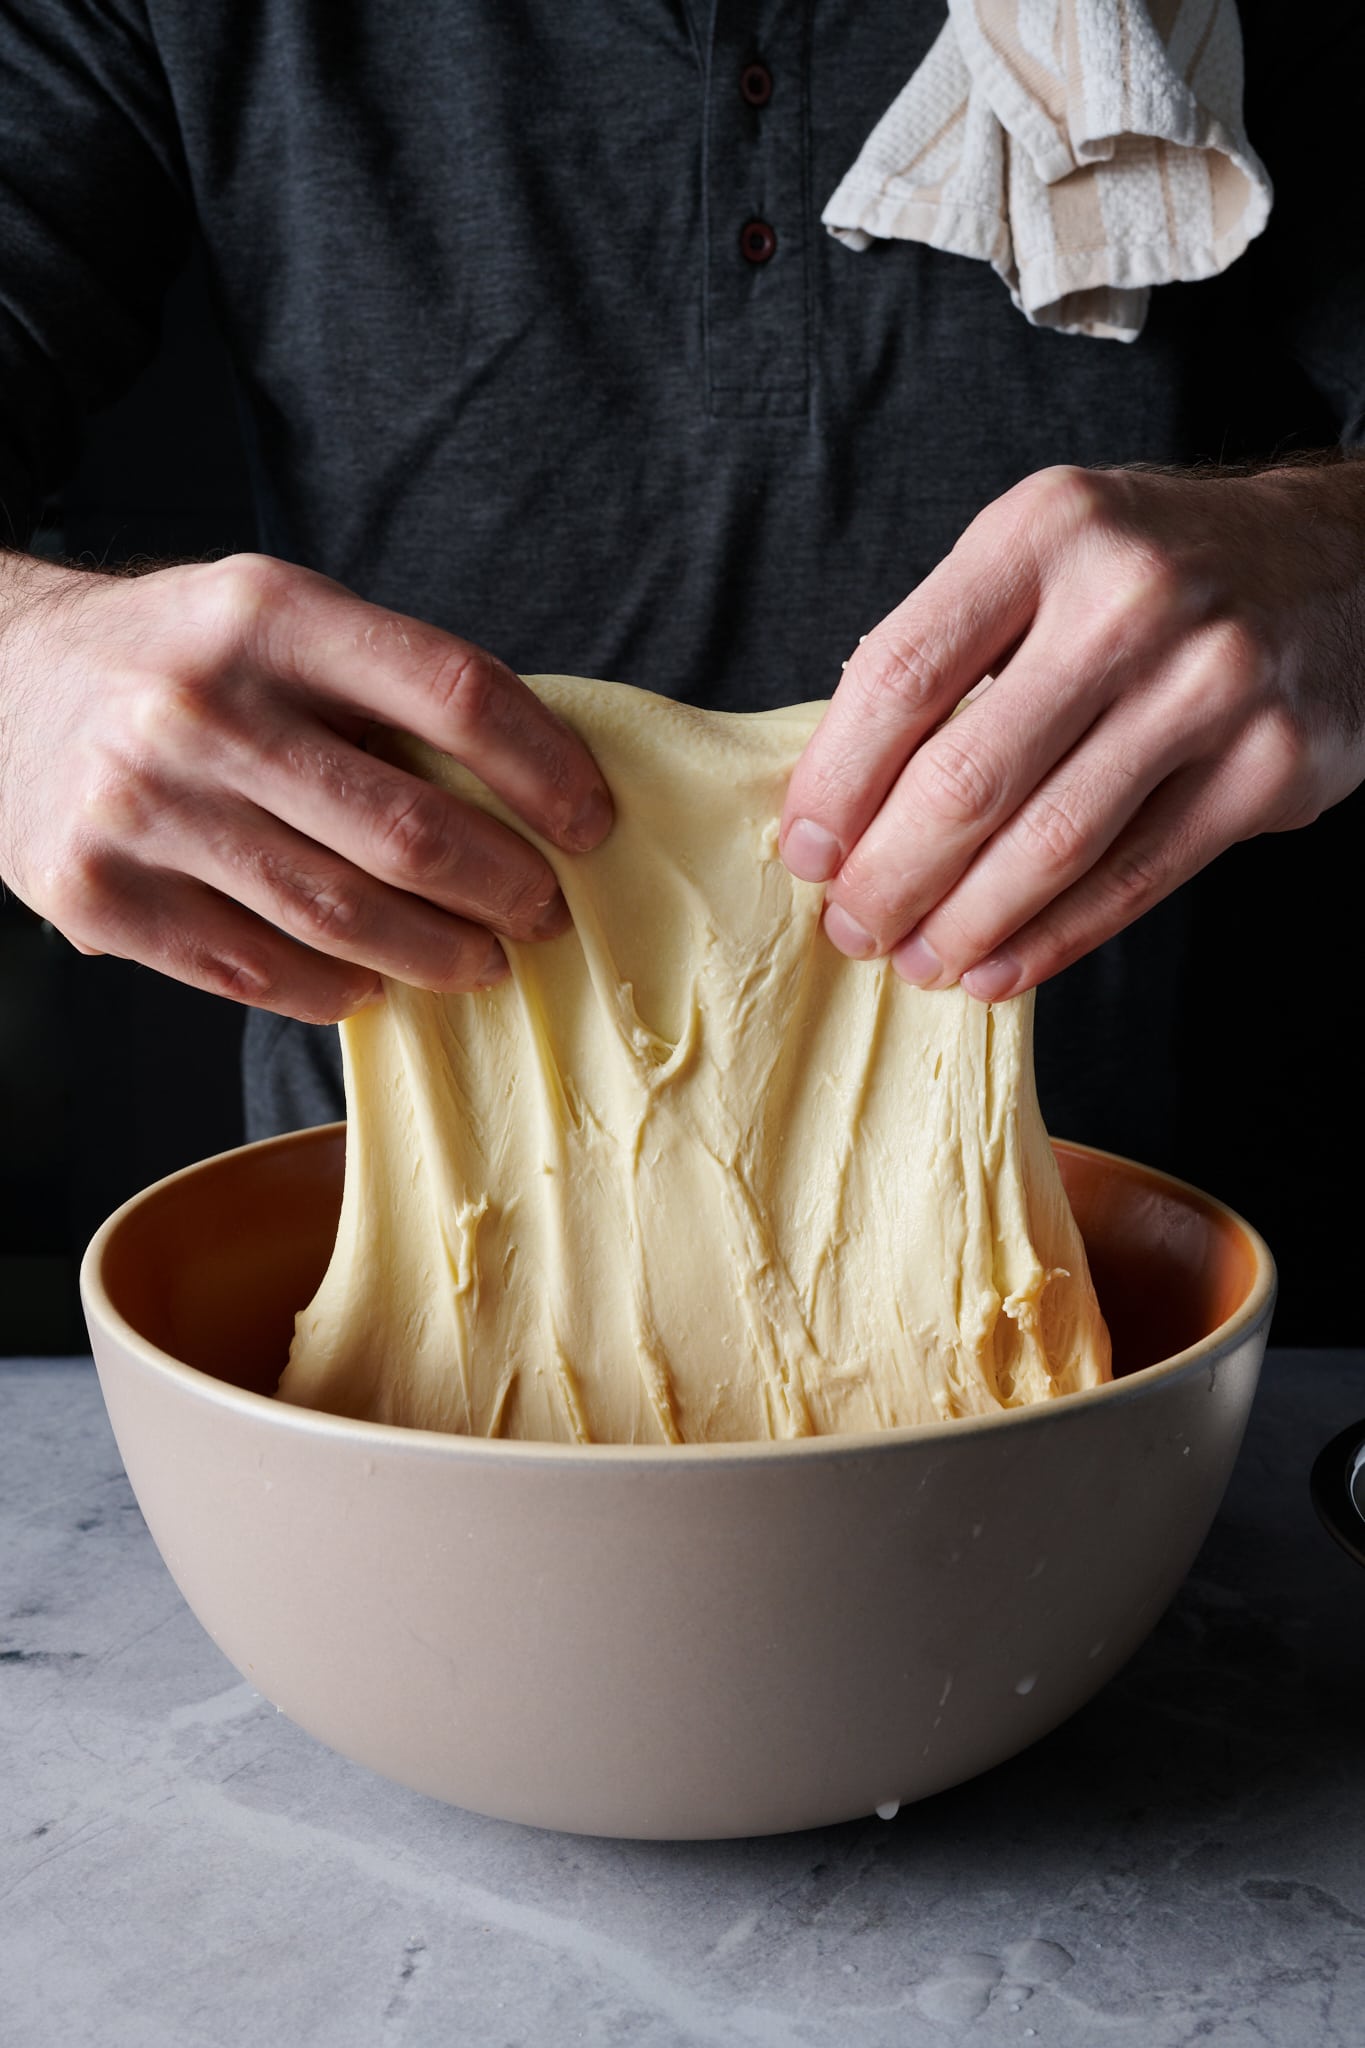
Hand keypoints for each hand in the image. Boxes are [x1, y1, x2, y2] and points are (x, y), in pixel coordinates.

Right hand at [0, 552, 612, 1020]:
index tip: (591, 823)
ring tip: (480, 959)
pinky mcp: (99, 894)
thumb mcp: (273, 617)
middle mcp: (202, 706)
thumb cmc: (174, 657)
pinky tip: (371, 983)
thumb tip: (530, 788)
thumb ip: (382, 685)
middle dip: (507, 888)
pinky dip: (333, 990)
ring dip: (437, 954)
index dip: (547, 771)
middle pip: (408, 832)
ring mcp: (143, 807)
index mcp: (270, 613)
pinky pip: (253, 973)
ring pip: (339, 918)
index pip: (456, 695)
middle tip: (544, 912)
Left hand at [780, 460, 1364, 998]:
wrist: (1343, 562)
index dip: (836, 783)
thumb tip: (840, 800)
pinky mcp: (1267, 767)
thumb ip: (952, 651)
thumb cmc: (1153, 573)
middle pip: (967, 778)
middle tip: (853, 926)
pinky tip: (998, 967)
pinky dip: (1053, 940)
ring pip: (1049, 845)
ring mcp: (1208, 686)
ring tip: (917, 960)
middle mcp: (1129, 601)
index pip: (901, 675)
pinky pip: (1134, 880)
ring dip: (963, 925)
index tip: (808, 849)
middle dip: (890, 877)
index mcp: (1044, 532)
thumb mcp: (1046, 556)